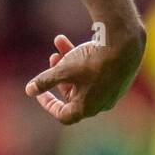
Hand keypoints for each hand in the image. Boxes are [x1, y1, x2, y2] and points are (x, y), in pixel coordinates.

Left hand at [25, 29, 145, 124]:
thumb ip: (44, 81)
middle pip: (73, 93)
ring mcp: (111, 90)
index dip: (49, 104)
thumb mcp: (63, 71)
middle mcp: (100, 103)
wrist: (125, 45)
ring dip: (69, 62)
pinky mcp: (118, 76)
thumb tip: (29, 90)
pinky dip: (83, 58)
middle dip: (59, 75)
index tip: (39, 92)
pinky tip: (74, 40)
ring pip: (83, 78)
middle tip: (53, 58)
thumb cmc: (93, 62)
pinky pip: (96, 71)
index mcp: (87, 108)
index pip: (64, 115)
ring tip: (59, 43)